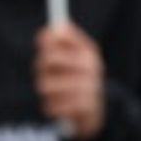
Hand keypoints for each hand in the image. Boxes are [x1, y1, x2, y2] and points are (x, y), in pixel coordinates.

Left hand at [33, 23, 106, 140]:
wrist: (98, 110)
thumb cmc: (80, 80)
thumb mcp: (78, 57)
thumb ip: (64, 41)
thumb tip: (52, 29)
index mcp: (88, 51)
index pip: (60, 36)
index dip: (48, 40)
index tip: (41, 44)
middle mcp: (90, 66)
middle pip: (47, 59)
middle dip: (41, 68)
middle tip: (46, 73)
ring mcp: (88, 86)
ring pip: (45, 85)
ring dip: (47, 91)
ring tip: (57, 93)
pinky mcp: (82, 107)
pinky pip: (51, 105)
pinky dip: (52, 108)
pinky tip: (62, 107)